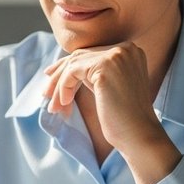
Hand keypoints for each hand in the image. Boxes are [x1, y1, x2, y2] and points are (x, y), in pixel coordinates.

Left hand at [42, 42, 180, 183]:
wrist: (138, 135)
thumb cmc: (123, 118)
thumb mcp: (108, 87)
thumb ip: (94, 73)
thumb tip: (64, 67)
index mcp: (129, 51)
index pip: (90, 54)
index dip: (67, 66)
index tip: (51, 77)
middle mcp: (125, 48)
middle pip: (80, 56)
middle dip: (59, 75)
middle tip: (45, 93)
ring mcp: (116, 55)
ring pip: (73, 64)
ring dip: (59, 86)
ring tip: (53, 106)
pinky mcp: (105, 66)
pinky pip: (72, 71)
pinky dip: (64, 87)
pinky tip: (64, 104)